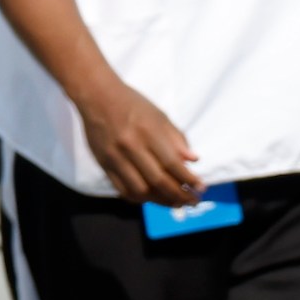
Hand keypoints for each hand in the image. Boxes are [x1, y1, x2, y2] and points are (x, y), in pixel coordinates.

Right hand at [74, 79, 200, 205]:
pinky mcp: (103, 164)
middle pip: (158, 180)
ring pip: (140, 189)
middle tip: (193, 201)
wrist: (97, 97)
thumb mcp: (160, 116)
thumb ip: (177, 139)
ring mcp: (115, 158)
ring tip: (175, 202)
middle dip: (179, 195)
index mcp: (149, 132)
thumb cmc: (134, 104)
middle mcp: (131, 147)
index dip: (189, 179)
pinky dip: (139, 198)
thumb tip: (193, 161)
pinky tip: (152, 198)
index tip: (201, 188)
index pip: (172, 164)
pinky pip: (122, 189)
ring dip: (160, 200)